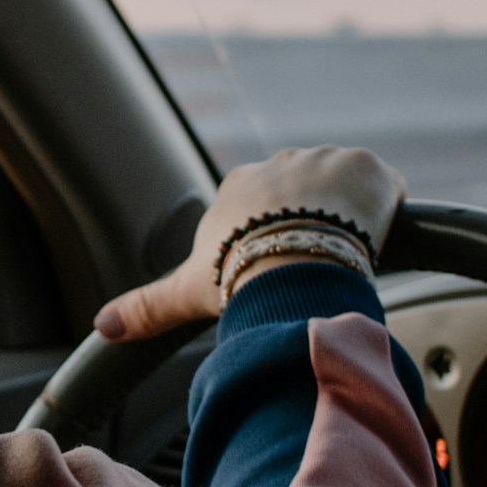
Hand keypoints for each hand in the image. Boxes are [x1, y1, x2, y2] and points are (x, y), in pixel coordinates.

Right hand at [94, 146, 405, 342]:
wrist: (293, 263)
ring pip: (344, 190)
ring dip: (349, 219)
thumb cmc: (237, 277)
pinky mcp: (366, 167)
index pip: (263, 210)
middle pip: (306, 195)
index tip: (278, 266)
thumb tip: (101, 326)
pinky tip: (377, 239)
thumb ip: (146, 308)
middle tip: (313, 267)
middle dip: (313, 227)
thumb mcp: (185, 294)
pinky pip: (383, 186)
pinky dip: (385, 210)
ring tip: (345, 257)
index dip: (274, 240)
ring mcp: (326, 160)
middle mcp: (281, 163)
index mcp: (239, 188)